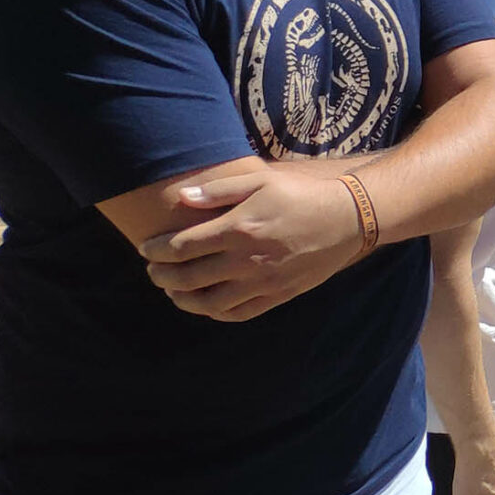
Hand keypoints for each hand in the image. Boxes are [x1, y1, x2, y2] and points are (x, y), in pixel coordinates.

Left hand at [135, 169, 364, 320]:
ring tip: (172, 290)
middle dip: (161, 276)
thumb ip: (220, 190)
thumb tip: (182, 198)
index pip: (181, 247)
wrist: (348, 218)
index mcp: (239, 228)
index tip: (146, 248)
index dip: (157, 250)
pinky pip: (238, 313)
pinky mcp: (278, 295)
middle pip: (188, 278)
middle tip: (152, 270)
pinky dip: (214, 313)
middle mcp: (247, 259)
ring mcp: (263, 282)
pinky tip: (206, 303)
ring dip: (182, 299)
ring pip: (208, 303)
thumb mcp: (261, 181)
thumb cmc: (301, 194)